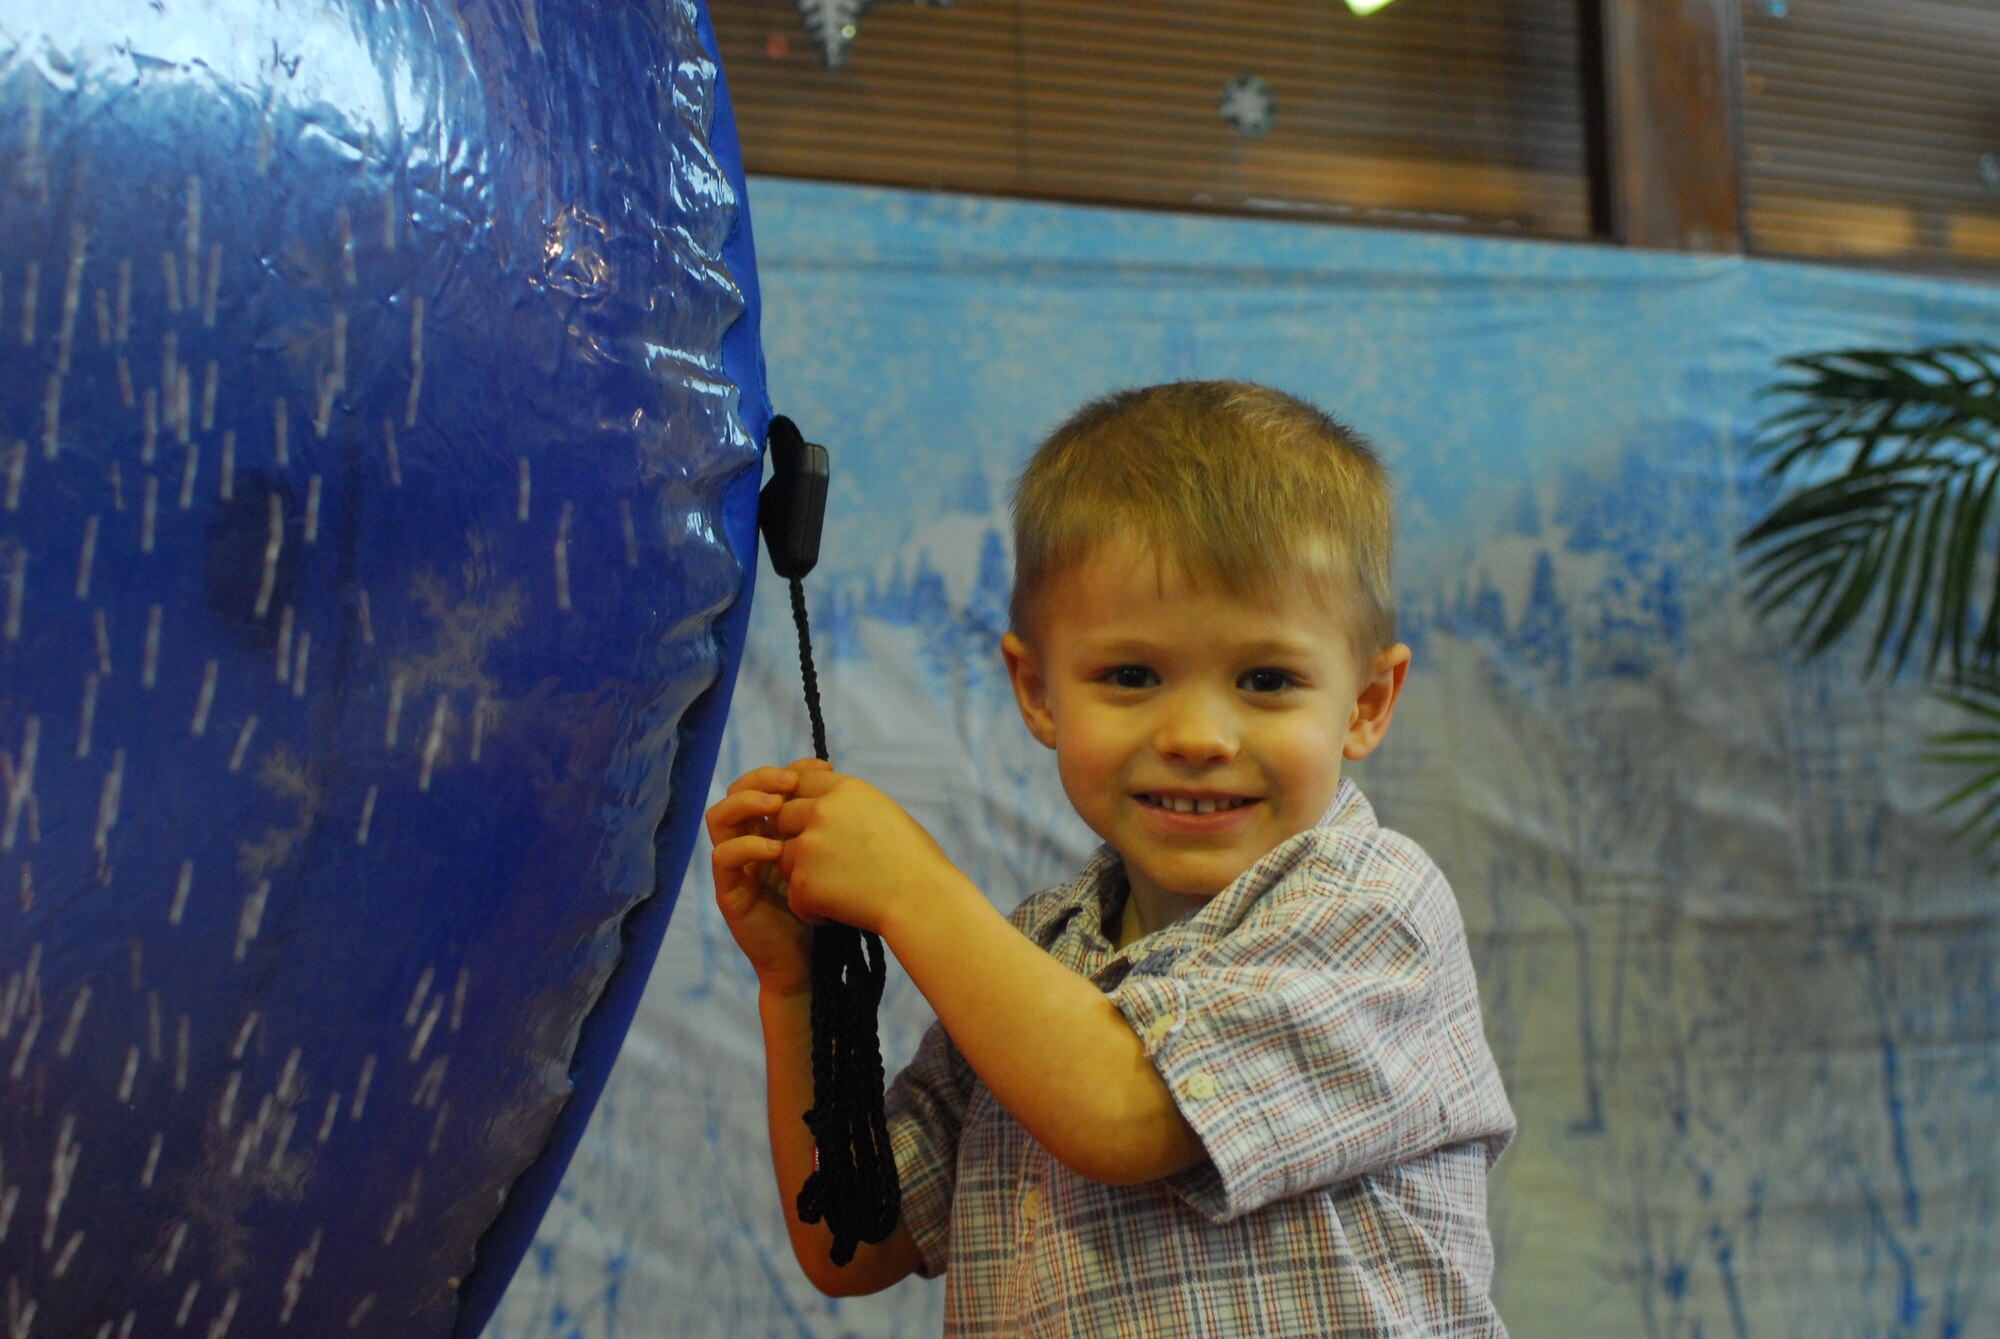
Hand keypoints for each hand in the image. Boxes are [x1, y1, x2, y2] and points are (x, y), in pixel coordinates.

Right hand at [707, 759, 828, 996]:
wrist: (811, 962)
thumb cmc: (826, 908)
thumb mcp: (831, 859)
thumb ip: (830, 828)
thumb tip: (848, 787)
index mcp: (773, 827)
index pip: (770, 784)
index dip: (793, 769)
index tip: (825, 768)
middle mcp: (749, 840)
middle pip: (738, 791)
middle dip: (763, 778)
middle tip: (792, 784)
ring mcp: (736, 865)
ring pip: (720, 817)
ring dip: (747, 804)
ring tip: (777, 806)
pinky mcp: (728, 890)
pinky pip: (723, 857)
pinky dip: (747, 846)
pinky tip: (775, 849)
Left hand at [772, 770, 962, 936]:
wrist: (922, 898)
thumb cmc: (914, 860)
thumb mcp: (884, 813)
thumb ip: (848, 805)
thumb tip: (822, 804)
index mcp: (846, 790)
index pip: (801, 780)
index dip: (800, 800)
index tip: (807, 820)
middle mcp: (822, 812)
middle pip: (783, 818)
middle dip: (796, 838)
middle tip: (823, 862)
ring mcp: (810, 847)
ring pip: (785, 858)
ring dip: (804, 875)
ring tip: (839, 890)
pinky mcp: (804, 883)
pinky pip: (794, 896)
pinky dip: (813, 908)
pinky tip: (840, 911)